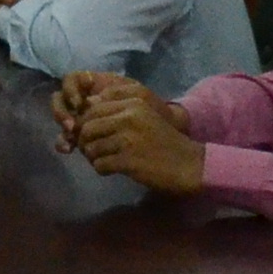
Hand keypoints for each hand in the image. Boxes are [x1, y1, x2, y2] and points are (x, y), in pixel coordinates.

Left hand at [62, 75, 203, 194]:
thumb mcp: (145, 116)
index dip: (85, 122)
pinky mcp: (128, 160)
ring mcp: (128, 139)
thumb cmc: (164, 141)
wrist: (188, 164)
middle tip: (92, 150)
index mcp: (133, 103)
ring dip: (93, 157)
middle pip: (87, 126)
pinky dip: (101, 169)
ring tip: (103, 160)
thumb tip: (87, 108)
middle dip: (84, 141)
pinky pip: (99, 164)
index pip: (93, 107)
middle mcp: (128, 117)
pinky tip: (111, 170)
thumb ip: (119, 110)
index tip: (91, 134)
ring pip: (90, 147)